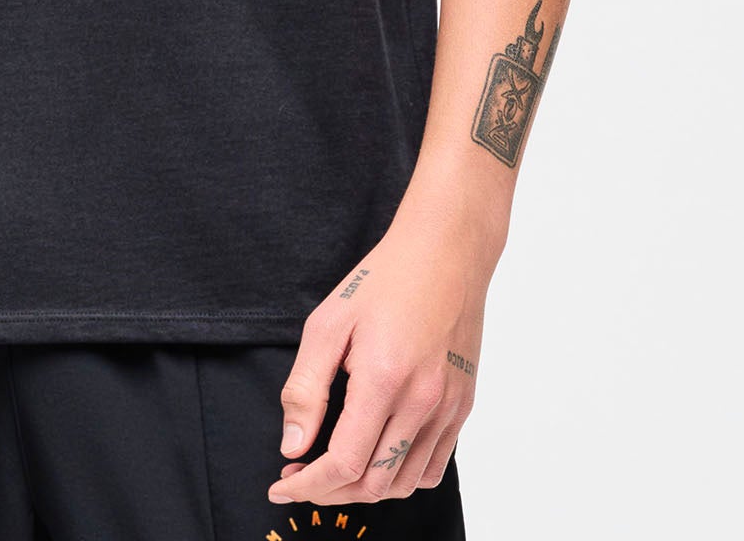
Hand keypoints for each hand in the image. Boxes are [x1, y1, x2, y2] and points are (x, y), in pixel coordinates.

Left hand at [270, 209, 491, 506]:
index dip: (307, 486)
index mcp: (383, 379)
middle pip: (374, 484)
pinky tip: (378, 457)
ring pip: (406, 482)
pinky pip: (434, 465)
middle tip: (301, 473)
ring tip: (335, 469)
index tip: (280, 486)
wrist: (445, 252)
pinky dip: (402, 476)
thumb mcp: (327, 324)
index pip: (344, 464)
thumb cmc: (382, 280)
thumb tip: (292, 445)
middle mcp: (422, 401)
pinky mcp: (463, 405)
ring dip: (365, 489)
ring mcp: (448, 407)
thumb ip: (305, 389)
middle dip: (330, 491)